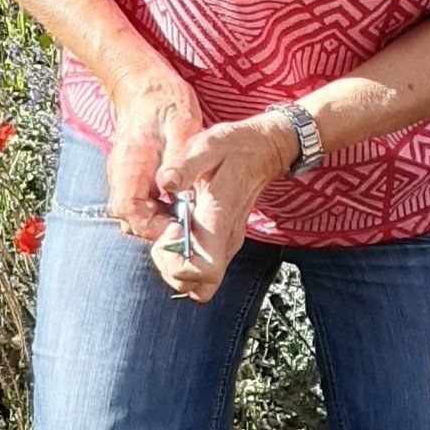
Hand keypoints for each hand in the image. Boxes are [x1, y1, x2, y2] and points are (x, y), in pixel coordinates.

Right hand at [105, 64, 203, 243]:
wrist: (145, 84)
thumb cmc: (165, 101)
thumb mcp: (181, 124)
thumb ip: (177, 157)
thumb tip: (171, 187)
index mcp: (129, 165)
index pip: (128, 210)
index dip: (151, 226)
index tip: (179, 227)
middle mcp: (121, 175)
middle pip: (130, 219)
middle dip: (157, 228)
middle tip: (188, 225)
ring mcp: (125, 177)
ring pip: (136, 214)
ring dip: (159, 220)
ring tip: (187, 214)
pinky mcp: (133, 177)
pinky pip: (142, 203)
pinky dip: (160, 209)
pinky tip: (182, 202)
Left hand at [147, 112, 293, 302]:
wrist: (263, 151)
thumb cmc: (234, 147)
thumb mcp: (208, 145)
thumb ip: (185, 164)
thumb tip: (165, 182)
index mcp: (220, 218)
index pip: (203, 269)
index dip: (177, 261)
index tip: (169, 230)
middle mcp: (226, 240)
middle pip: (196, 285)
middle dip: (170, 266)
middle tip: (165, 232)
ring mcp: (227, 246)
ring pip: (198, 284)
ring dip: (175, 267)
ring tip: (171, 233)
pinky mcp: (224, 245)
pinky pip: (201, 272)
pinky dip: (183, 261)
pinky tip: (179, 232)